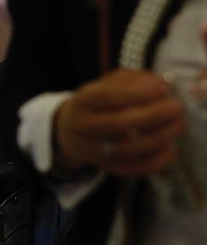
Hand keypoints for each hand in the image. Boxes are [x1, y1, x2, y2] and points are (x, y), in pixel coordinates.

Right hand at [54, 68, 184, 176]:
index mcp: (82, 102)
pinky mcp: (107, 167)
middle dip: (153, 115)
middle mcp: (84, 127)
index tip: (162, 88)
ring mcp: (94, 150)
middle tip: (176, 107)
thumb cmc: (96, 104)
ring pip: (128, 149)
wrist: (71, 132)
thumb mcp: (104, 84)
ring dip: (159, 137)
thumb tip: (161, 83)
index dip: (137, 92)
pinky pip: (133, 169)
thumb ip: (131, 79)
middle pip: (118, 124)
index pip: (108, 97)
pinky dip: (155, 161)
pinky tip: (170, 147)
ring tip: (178, 124)